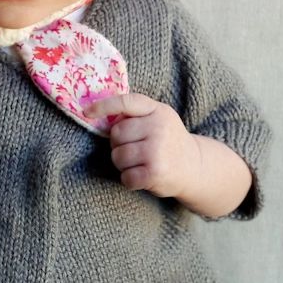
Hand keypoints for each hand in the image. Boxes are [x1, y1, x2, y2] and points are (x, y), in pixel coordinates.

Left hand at [84, 93, 199, 199]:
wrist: (195, 166)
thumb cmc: (168, 140)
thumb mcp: (158, 117)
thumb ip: (135, 113)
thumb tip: (100, 114)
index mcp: (157, 110)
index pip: (126, 102)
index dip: (104, 106)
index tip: (87, 111)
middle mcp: (159, 127)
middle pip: (116, 134)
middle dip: (118, 144)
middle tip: (132, 149)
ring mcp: (157, 150)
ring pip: (118, 156)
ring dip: (122, 164)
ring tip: (138, 163)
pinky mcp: (156, 172)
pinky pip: (126, 177)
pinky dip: (129, 180)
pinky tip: (141, 176)